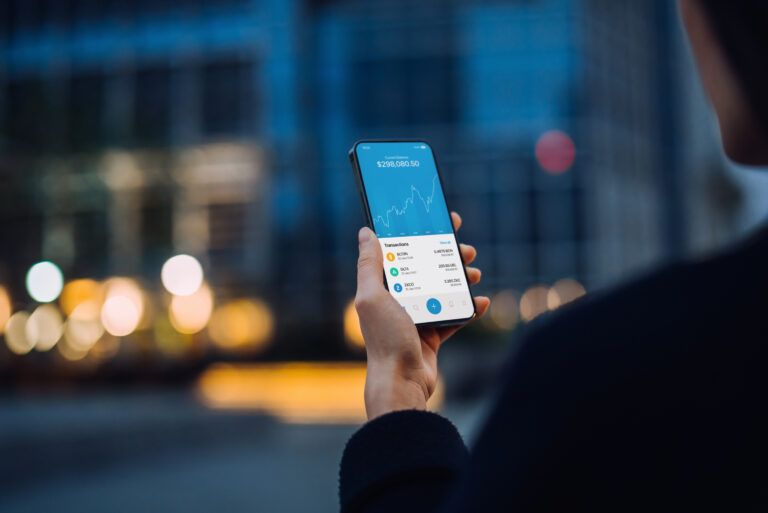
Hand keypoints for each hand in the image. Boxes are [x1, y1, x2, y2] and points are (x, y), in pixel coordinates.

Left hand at [355, 212, 489, 419]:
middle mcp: (399, 300)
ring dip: (461, 279)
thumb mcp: (372, 297)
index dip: (420, 235)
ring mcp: (417, 317)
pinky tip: (480, 301)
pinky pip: (455, 315)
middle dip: (448, 256)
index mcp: (383, 288)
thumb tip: (366, 232)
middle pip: (427, 268)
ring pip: (444, 289)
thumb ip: (369, 265)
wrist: (402, 381)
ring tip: (475, 273)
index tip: (441, 221)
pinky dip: (469, 308)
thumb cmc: (385, 339)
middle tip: (466, 248)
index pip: (402, 252)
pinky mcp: (433, 335)